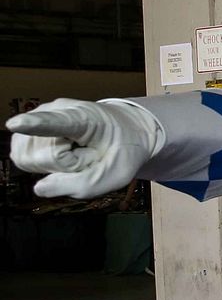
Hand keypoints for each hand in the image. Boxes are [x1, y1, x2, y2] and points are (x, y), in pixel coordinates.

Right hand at [7, 98, 163, 198]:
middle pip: (43, 156)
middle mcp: (56, 111)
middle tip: (86, 156)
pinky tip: (62, 152)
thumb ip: (81, 186)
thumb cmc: (123, 151)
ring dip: (52, 165)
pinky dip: (43, 162)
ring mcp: (40, 115)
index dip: (34, 124)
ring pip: (28, 157)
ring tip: (75, 153)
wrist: (128, 130)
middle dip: (63, 167)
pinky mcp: (29, 124)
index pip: (56, 123)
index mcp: (85, 119)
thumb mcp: (115, 175)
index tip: (16, 124)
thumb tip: (39, 188)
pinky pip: (23, 156)